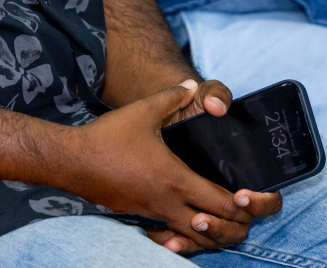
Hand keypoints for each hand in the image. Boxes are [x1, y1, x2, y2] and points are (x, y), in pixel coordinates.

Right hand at [65, 82, 280, 252]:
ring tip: (220, 221)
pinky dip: (184, 235)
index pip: (223, 204)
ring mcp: (152, 213)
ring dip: (210, 234)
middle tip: (246, 215)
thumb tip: (191, 87)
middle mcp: (168, 203)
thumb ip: (171, 97)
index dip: (245, 205)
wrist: (71, 161)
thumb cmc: (108, 137)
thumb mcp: (143, 111)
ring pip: (192, 238)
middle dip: (234, 227)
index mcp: (176, 180)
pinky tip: (185, 226)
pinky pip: (169, 233)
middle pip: (215, 232)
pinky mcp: (138, 215)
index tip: (255, 197)